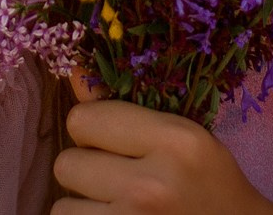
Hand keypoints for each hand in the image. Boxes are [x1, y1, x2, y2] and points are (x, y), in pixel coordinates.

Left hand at [54, 99, 272, 214]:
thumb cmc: (211, 183)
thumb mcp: (183, 136)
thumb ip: (126, 106)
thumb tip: (75, 72)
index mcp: (176, 141)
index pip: (83, 120)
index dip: (93, 129)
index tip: (112, 141)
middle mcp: (152, 185)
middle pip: (66, 164)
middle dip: (86, 169)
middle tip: (114, 177)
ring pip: (61, 206)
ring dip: (83, 204)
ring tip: (114, 204)